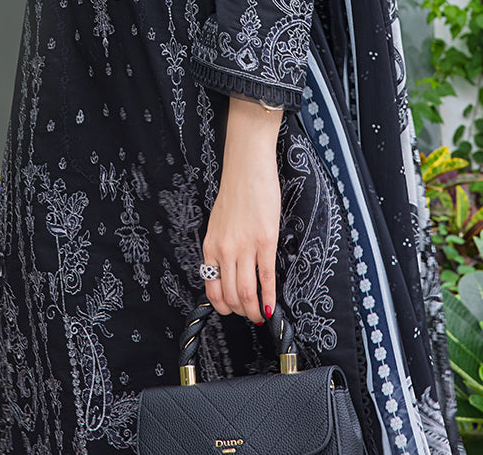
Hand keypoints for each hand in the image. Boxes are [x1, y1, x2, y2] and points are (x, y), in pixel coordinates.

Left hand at [201, 96, 281, 324]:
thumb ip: (221, 246)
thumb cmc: (235, 192)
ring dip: (254, 310)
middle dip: (241, 312)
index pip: (212, 288)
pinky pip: (265, 278)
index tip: (232, 310)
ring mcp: (245, 247)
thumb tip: (229, 270)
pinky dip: (268, 297)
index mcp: (210, 246)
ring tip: (260, 314)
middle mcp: (224, 250)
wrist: (246, 167)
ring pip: (246, 293)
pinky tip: (272, 306)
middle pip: (230, 295)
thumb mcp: (219, 223)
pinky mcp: (265, 241)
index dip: (222, 306)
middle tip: (250, 315)